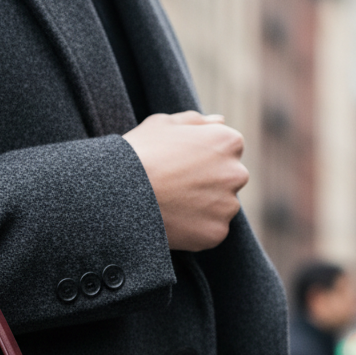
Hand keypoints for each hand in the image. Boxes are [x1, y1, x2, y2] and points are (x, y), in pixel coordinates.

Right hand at [123, 112, 248, 251]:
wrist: (119, 194)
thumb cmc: (139, 154)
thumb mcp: (163, 124)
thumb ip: (196, 121)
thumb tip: (220, 121)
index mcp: (229, 142)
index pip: (226, 151)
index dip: (201, 159)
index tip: (180, 166)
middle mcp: (236, 173)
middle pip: (227, 180)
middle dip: (207, 183)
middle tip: (175, 189)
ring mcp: (227, 206)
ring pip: (220, 208)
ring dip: (202, 208)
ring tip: (171, 207)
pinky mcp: (215, 234)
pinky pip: (210, 233)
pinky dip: (194, 231)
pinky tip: (173, 223)